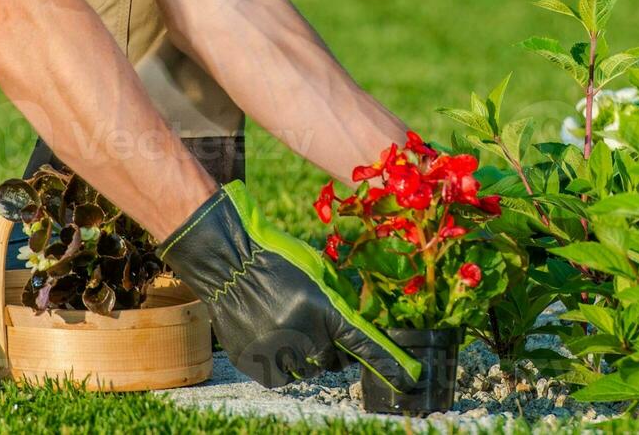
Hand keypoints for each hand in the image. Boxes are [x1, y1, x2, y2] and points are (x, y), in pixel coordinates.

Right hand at [158, 181, 420, 389]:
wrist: (229, 263)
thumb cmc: (279, 258)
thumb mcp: (319, 272)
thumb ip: (340, 301)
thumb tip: (358, 326)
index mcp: (324, 310)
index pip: (365, 345)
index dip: (389, 364)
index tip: (410, 379)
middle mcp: (302, 336)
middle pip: (332, 358)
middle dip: (330, 345)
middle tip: (312, 321)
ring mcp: (276, 353)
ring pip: (306, 369)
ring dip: (304, 352)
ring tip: (285, 322)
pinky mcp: (254, 364)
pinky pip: (280, 373)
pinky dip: (280, 359)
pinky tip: (269, 332)